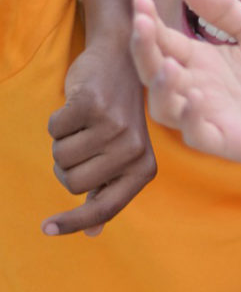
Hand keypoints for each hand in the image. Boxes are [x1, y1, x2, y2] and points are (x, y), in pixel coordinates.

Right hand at [43, 39, 156, 236]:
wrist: (123, 58)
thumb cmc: (118, 113)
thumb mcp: (122, 153)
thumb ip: (108, 191)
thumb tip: (93, 233)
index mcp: (144, 168)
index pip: (106, 207)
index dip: (74, 224)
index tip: (46, 230)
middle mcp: (134, 150)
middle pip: (72, 184)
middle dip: (65, 166)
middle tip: (82, 141)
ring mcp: (115, 127)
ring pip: (60, 158)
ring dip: (62, 141)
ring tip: (84, 122)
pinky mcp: (94, 106)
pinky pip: (54, 130)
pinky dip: (57, 120)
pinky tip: (77, 106)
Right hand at [131, 0, 240, 170]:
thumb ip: (226, 10)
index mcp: (199, 60)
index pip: (162, 40)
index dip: (148, 22)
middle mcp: (194, 87)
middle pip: (154, 71)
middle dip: (144, 48)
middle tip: (141, 24)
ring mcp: (206, 116)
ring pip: (165, 107)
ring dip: (161, 87)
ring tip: (168, 65)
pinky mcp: (222, 141)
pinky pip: (196, 133)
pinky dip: (191, 117)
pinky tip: (196, 98)